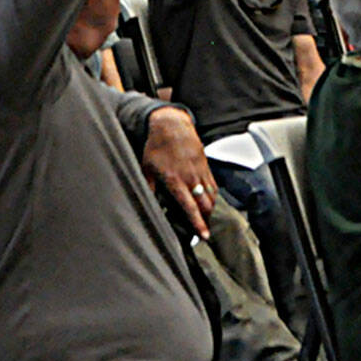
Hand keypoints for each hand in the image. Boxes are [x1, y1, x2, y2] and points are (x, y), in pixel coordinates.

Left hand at [141, 106, 214, 238]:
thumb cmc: (156, 147)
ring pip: (212, 195)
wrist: (171, 125)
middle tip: (206, 231)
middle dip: (207, 220)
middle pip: (205, 204)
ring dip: (211, 209)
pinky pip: (213, 184)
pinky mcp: (205, 164)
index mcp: (175, 181)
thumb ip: (149, 188)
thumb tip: (148, 204)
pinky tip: (211, 202)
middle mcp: (191, 177)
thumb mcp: (147, 168)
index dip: (197, 223)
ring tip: (209, 220)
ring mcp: (200, 170)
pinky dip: (214, 196)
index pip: (190, 207)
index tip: (204, 235)